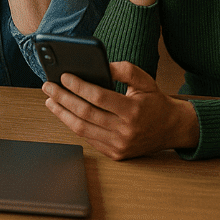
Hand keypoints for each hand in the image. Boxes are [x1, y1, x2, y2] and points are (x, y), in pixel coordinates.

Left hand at [42, 61, 199, 159]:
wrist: (172, 129)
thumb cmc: (154, 101)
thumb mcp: (145, 80)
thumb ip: (124, 69)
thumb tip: (101, 65)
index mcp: (133, 111)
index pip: (98, 97)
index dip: (78, 86)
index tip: (63, 76)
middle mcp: (126, 131)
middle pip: (85, 113)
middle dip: (62, 98)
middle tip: (47, 86)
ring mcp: (120, 145)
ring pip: (82, 129)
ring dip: (61, 113)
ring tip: (50, 100)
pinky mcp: (116, 154)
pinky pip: (88, 138)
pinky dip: (73, 125)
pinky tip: (64, 113)